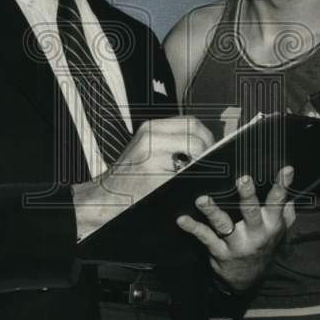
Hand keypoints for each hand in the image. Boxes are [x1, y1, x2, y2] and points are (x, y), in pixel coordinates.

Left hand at [72, 116, 213, 238]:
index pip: (194, 143)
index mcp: (154, 144)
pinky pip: (176, 126)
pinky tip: (188, 153)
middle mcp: (151, 131)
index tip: (213, 166)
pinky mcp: (148, 130)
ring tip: (202, 156)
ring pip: (187, 122)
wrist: (107, 196)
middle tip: (212, 158)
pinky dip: (187, 136)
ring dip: (198, 137)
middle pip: (194, 124)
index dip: (207, 156)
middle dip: (207, 141)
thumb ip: (188, 174)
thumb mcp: (164, 189)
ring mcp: (148, 128)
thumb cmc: (130, 197)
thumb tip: (210, 167)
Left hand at [176, 166, 295, 292]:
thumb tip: (290, 191)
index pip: (277, 203)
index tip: (286, 169)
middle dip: (247, 196)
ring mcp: (236, 244)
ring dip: (212, 212)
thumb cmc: (263, 246)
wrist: (248, 279)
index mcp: (271, 226)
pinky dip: (193, 228)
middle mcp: (255, 234)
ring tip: (202, 200)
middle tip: (243, 180)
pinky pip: (205, 237)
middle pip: (251, 212)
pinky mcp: (219, 251)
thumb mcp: (279, 231)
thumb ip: (285, 212)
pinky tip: (182, 219)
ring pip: (224, 225)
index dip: (282, 186)